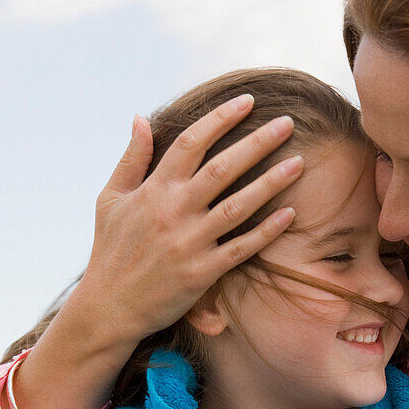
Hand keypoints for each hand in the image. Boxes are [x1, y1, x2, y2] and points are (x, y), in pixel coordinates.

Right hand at [67, 96, 302, 354]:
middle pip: (222, 168)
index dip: (221, 118)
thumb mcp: (110, 199)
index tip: (247, 102)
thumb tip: (140, 118)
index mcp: (153, 189)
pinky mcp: (201, 273)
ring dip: (270, 183)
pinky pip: (241, 248)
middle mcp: (173, 212)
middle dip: (257, 143)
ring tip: (299, 163)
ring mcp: (189, 243)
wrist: (109, 307)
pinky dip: (265, 231)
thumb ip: (130, 158)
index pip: (191, 142)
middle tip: (287, 123)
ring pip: (237, 206)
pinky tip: (289, 215)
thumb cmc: (110, 251)